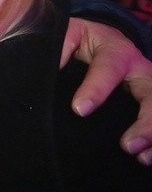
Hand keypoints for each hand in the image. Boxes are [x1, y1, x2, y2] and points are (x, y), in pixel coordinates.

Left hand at [62, 18, 151, 164]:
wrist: (102, 38)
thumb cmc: (82, 39)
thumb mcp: (70, 34)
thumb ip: (60, 47)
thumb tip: (49, 68)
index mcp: (116, 51)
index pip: (108, 68)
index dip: (96, 88)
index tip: (80, 109)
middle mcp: (140, 70)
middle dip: (145, 121)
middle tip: (127, 145)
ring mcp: (149, 88)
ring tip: (141, 157)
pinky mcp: (149, 103)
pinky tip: (146, 158)